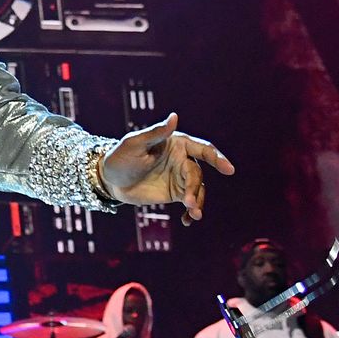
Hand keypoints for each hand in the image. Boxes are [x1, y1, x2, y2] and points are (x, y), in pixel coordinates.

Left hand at [100, 112, 235, 224]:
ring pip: (197, 189)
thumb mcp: (134, 144)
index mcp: (177, 143)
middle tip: (187, 202)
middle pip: (197, 174)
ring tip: (193, 214)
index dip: (217, 158)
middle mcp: (182, 159)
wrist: (110, 180)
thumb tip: (174, 117)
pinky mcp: (175, 193)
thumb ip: (156, 133)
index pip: (202, 149)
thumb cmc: (120, 157)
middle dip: (194, 188)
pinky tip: (188, 220)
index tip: (228, 169)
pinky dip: (192, 211)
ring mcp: (180, 177)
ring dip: (197, 202)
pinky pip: (191, 202)